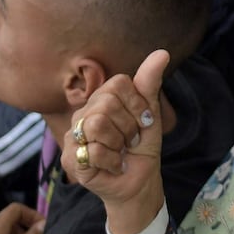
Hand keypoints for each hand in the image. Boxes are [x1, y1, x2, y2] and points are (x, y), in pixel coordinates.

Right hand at [63, 50, 169, 233]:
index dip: (137, 104)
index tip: (144, 121)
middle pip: (106, 104)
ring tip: (122, 151)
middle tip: (131, 140)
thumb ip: (149, 83)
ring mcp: (73, 136)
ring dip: (120, 143)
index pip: (118, 84)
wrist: (139, 180)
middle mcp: (83, 114)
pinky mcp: (71, 159)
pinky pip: (95, 150)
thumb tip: (162, 53)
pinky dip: (114, 161)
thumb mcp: (150, 113)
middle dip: (129, 126)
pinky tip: (115, 165)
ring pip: (97, 124)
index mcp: (101, 99)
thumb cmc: (141, 146)